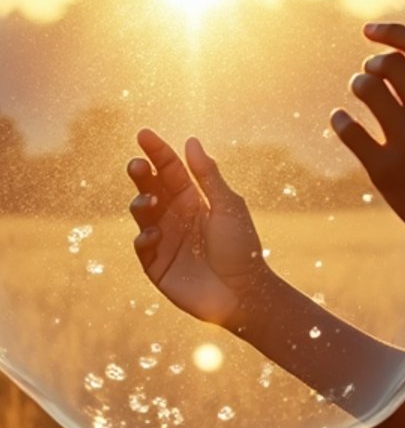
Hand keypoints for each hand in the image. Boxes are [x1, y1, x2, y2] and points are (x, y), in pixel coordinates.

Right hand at [126, 129, 269, 328]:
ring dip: (141, 202)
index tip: (144, 134)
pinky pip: (141, 246)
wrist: (244, 293)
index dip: (157, 152)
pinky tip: (154, 233)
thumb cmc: (242, 247)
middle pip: (151, 187)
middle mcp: (176, 217)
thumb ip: (208, 175)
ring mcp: (165, 240)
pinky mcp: (157, 265)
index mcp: (194, 200)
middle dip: (141, 174)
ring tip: (150, 199)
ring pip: (142, 213)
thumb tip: (190, 140)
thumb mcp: (227, 206)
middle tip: (137, 164)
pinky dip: (144, 237)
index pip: (171, 170)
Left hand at [331, 22, 404, 261]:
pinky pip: (349, 130)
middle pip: (390, 63)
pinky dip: (340, 119)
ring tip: (361, 94)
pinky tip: (342, 120)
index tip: (369, 30)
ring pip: (367, 88)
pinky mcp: (386, 170)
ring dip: (358, 85)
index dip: (393, 31)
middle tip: (371, 74)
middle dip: (373, 64)